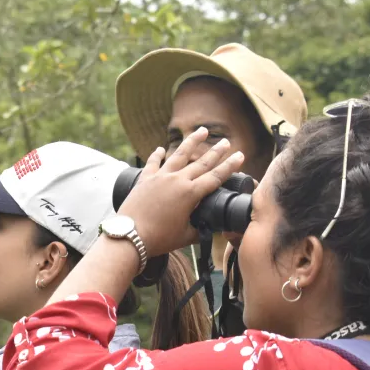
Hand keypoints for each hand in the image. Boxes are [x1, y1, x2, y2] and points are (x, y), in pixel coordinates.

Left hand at [116, 128, 244, 256]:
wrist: (129, 236)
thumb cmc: (158, 238)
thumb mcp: (185, 236)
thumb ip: (200, 230)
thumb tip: (210, 228)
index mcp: (190, 194)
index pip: (215, 177)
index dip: (229, 166)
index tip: (240, 156)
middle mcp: (177, 180)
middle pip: (201, 162)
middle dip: (216, 151)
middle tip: (226, 141)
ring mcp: (160, 177)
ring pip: (178, 154)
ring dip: (191, 142)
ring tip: (202, 130)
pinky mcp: (144, 179)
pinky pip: (153, 163)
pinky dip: (156, 155)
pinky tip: (159, 148)